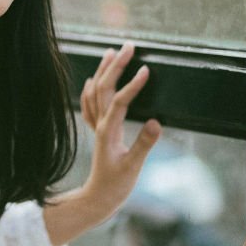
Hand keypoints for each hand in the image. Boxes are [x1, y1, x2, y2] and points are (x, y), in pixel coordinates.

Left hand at [79, 42, 160, 221]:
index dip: (132, 85)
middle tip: (128, 46)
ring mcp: (97, 127)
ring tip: (112, 52)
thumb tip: (156, 122)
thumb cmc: (117, 185)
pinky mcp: (98, 132)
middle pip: (103, 88)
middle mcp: (100, 125)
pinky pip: (89, 105)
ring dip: (103, 71)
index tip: (145, 70)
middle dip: (115, 65)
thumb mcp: (134, 166)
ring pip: (95, 92)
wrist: (98, 198)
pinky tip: (91, 80)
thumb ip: (144, 144)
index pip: (119, 101)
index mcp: (109, 132)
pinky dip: (90, 90)